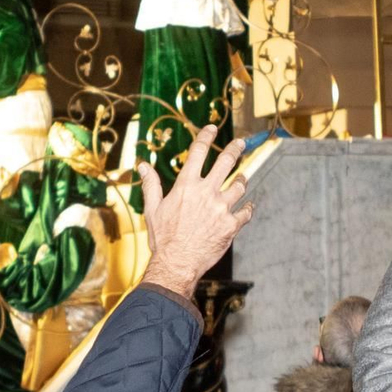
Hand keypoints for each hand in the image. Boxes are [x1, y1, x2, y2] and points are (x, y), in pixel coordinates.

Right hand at [137, 126, 254, 299]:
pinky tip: (248, 207)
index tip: (213, 128)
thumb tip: (143, 165)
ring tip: (243, 177)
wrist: (177, 263)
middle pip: (226, 162)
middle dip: (236, 149)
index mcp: (186, 186)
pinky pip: (246, 212)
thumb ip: (151, 185)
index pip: (198, 152)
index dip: (207, 136)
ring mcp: (221, 208)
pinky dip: (248, 208)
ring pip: (240, 185)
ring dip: (242, 179)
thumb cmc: (163, 238)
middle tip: (241, 143)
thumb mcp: (153, 209)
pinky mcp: (231, 225)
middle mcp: (206, 192)